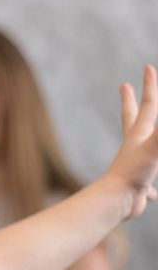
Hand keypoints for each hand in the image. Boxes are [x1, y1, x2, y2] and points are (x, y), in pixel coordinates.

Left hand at [108, 64, 157, 218]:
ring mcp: (134, 166)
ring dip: (142, 142)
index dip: (150, 86)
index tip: (147, 67)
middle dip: (130, 102)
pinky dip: (152, 189)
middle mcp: (134, 148)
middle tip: (124, 87)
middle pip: (132, 119)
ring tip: (142, 140)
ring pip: (141, 150)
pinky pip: (147, 187)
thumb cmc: (133, 172)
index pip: (147, 106)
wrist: (115, 202)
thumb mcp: (156, 145)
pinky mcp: (136, 187)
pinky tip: (152, 195)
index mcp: (138, 135)